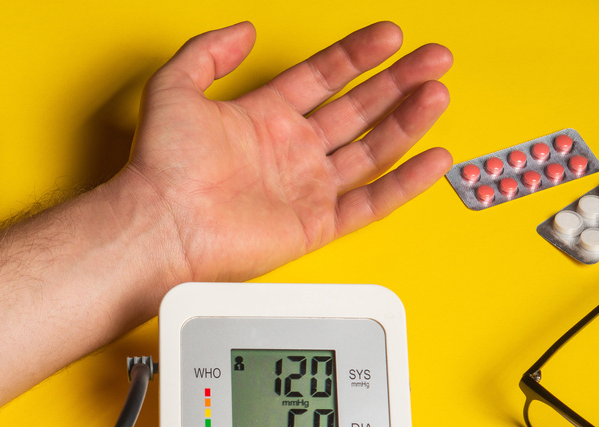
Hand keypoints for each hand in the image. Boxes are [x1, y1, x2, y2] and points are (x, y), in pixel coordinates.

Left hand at [121, 21, 452, 282]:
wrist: (162, 224)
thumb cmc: (162, 167)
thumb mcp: (174, 87)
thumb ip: (208, 51)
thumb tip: (243, 29)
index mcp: (263, 119)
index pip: (322, 77)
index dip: (357, 55)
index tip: (389, 35)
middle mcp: (288, 152)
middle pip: (357, 109)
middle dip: (397, 82)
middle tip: (433, 58)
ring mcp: (303, 189)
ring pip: (370, 150)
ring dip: (407, 121)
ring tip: (437, 92)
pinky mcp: (313, 225)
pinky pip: (370, 203)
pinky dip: (404, 184)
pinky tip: (432, 158)